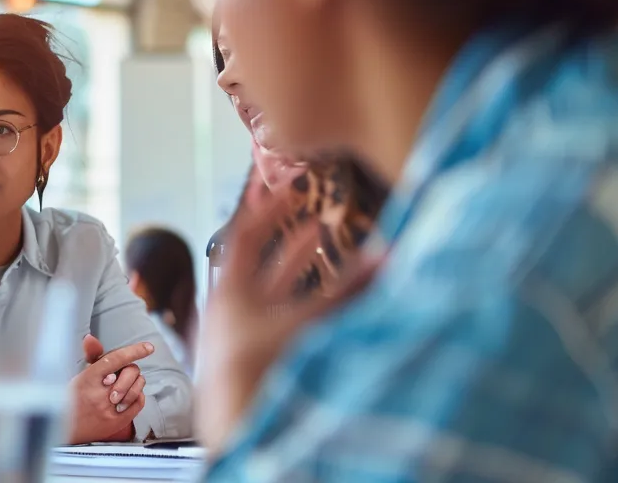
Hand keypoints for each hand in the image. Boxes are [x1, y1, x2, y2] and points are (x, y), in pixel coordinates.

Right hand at [68, 335, 154, 442]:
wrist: (63, 430)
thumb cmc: (69, 400)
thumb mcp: (77, 376)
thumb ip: (90, 357)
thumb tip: (91, 338)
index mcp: (87, 379)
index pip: (115, 359)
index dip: (134, 351)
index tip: (148, 347)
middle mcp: (99, 394)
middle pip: (130, 371)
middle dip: (130, 370)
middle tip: (120, 374)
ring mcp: (109, 409)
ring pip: (137, 387)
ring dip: (134, 383)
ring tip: (123, 386)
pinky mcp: (117, 422)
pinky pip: (139, 402)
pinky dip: (137, 395)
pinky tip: (128, 397)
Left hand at [196, 201, 381, 449]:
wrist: (237, 425)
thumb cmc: (259, 369)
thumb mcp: (307, 321)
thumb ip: (348, 291)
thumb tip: (388, 255)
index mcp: (229, 292)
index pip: (242, 236)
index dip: (266, 210)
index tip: (287, 192)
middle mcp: (230, 313)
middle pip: (262, 270)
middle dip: (293, 248)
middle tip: (317, 228)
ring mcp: (239, 340)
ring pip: (274, 300)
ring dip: (301, 281)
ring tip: (327, 262)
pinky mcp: (253, 364)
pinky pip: (281, 328)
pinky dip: (305, 314)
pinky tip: (327, 314)